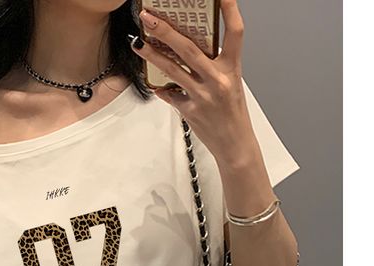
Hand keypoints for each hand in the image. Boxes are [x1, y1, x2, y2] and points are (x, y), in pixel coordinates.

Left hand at [132, 0, 256, 166]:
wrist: (234, 144)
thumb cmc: (231, 113)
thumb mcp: (230, 83)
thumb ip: (213, 66)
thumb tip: (190, 50)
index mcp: (231, 69)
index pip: (235, 33)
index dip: (230, 11)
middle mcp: (217, 80)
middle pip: (189, 48)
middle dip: (165, 31)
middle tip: (149, 17)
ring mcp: (202, 95)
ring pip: (172, 69)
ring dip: (152, 55)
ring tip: (138, 43)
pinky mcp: (190, 111)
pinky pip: (170, 95)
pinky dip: (162, 88)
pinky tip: (155, 83)